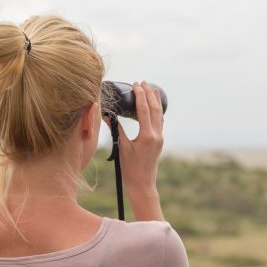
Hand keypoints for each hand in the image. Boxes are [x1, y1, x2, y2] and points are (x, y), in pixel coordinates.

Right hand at [103, 80, 164, 198]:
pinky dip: (157, 111)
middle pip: (155, 109)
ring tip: (153, 89)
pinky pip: (160, 122)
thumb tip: (106, 115)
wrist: (142, 184)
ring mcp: (160, 138)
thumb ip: (116, 130)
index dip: (140, 95)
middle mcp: (156, 135)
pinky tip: (155, 107)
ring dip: (156, 101)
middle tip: (143, 82)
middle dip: (149, 94)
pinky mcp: (159, 141)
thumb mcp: (121, 147)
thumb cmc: (130, 169)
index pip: (144, 110)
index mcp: (147, 136)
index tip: (136, 84)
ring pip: (160, 115)